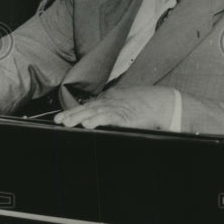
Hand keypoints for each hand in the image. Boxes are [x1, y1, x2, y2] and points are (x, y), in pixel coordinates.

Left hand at [53, 86, 175, 130]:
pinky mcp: (125, 116)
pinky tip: (87, 124)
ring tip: (67, 123)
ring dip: (79, 118)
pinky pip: (108, 117)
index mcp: (112, 98)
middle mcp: (113, 101)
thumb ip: (115, 110)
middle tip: (59, 120)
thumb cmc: (149, 106)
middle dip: (72, 114)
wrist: (165, 103)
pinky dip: (97, 120)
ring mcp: (118, 108)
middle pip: (88, 107)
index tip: (62, 117)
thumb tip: (102, 118)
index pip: (90, 105)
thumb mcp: (128, 104)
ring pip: (94, 112)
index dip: (75, 111)